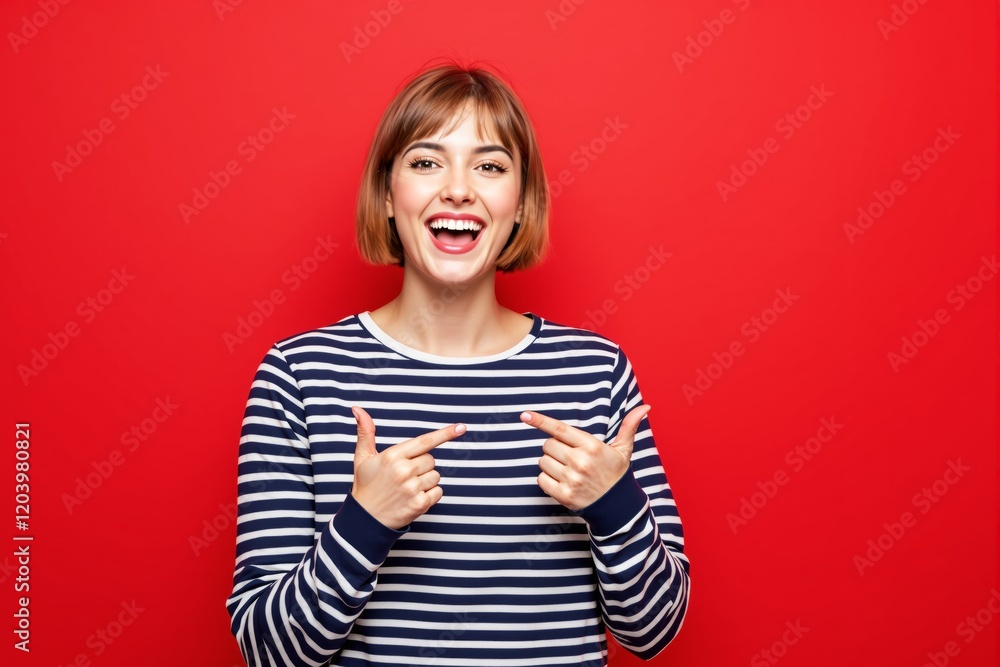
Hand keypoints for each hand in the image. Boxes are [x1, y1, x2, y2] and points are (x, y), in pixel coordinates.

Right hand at [351, 406, 465, 529]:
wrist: (365, 519)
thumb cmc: (366, 485)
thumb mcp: (363, 457)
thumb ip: (365, 432)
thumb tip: (358, 409)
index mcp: (393, 456)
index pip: (425, 441)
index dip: (445, 434)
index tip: (461, 427)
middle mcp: (404, 471)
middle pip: (431, 459)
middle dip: (421, 465)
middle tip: (404, 475)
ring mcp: (413, 488)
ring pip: (436, 475)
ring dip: (426, 480)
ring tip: (407, 487)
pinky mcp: (420, 504)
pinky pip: (438, 492)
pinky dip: (430, 495)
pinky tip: (413, 498)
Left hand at [520, 405, 651, 510]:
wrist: (617, 507)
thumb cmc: (616, 473)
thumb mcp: (623, 449)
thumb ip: (629, 426)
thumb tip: (645, 406)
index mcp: (592, 446)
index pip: (559, 429)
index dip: (540, 421)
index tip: (524, 415)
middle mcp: (580, 462)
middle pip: (547, 445)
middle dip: (554, 447)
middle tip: (570, 455)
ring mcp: (570, 479)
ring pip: (543, 461)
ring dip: (550, 463)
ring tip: (567, 469)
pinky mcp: (563, 495)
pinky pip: (541, 479)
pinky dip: (547, 479)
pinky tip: (562, 481)